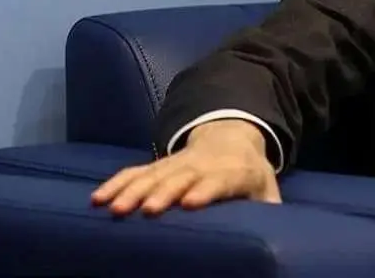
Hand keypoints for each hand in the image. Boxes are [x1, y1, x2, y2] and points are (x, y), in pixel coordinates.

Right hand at [91, 119, 280, 215]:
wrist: (231, 138)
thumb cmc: (250, 176)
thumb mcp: (266, 189)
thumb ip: (267, 208)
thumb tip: (277, 236)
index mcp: (234, 171)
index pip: (220, 180)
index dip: (206, 189)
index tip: (190, 203)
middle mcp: (202, 164)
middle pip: (181, 177)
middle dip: (163, 192)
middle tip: (147, 210)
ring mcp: (177, 162)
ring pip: (153, 174)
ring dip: (133, 190)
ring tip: (114, 209)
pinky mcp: (158, 165)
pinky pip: (134, 172)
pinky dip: (116, 183)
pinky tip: (97, 198)